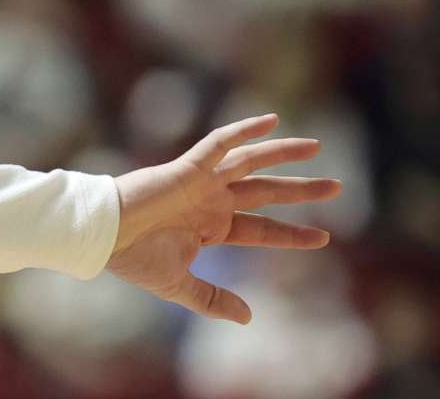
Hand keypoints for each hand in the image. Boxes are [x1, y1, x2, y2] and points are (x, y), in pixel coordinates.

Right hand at [106, 113, 340, 323]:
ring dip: (283, 154)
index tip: (324, 237)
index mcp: (211, 227)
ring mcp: (202, 182)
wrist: (101, 237)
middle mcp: (212, 201)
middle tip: (338, 187)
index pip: (262, 228)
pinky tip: (270, 120)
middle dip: (302, 190)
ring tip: (317, 147)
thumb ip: (213, 300)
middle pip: (267, 192)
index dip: (293, 234)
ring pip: (251, 163)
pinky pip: (220, 144)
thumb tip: (249, 319)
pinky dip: (244, 131)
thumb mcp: (178, 286)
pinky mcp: (188, 168)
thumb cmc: (132, 258)